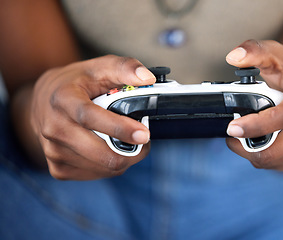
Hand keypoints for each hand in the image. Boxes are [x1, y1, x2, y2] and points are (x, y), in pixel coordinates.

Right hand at [30, 55, 155, 179]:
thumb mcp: (99, 67)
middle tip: (144, 138)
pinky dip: (111, 165)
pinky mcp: (58, 169)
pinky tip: (110, 148)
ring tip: (127, 141)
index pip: (91, 118)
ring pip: (104, 167)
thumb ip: (125, 68)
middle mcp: (54, 128)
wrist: (43, 103)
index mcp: (63, 99)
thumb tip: (147, 78)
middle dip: (132, 150)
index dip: (119, 128)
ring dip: (124, 157)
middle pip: (100, 153)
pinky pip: (97, 174)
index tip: (144, 134)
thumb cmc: (76, 84)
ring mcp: (54, 152)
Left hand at [225, 40, 282, 170]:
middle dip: (247, 146)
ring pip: (277, 161)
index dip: (256, 126)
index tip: (232, 128)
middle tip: (232, 135)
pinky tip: (265, 143)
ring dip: (255, 153)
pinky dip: (268, 159)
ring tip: (246, 138)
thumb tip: (233, 57)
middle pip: (278, 148)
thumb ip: (255, 51)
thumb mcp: (278, 55)